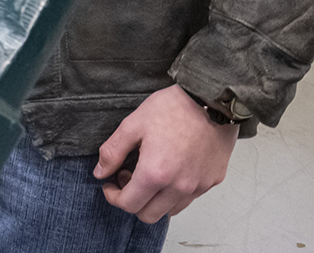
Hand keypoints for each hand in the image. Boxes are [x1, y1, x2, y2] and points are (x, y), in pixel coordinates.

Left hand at [93, 86, 239, 223]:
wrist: (212, 99)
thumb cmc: (173, 108)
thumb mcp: (133, 124)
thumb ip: (112, 152)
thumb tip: (100, 173)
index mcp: (156, 174)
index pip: (129, 205)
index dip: (113, 197)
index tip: (110, 184)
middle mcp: (179, 186)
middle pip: (148, 215)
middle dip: (132, 201)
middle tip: (128, 177)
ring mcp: (198, 186)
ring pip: (170, 210)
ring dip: (154, 199)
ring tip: (150, 173)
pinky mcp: (213, 181)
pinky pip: (189, 198)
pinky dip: (174, 193)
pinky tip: (171, 169)